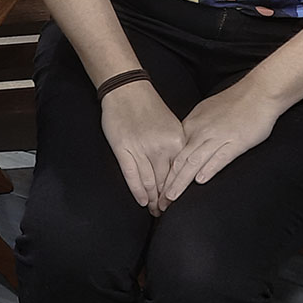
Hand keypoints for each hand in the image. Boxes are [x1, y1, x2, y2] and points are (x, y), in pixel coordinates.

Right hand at [100, 81, 185, 214]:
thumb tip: (179, 172)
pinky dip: (137, 191)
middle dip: (166, 201)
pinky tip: (141, 201)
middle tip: (165, 213)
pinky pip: (132, 175)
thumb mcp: (171, 126)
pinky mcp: (123, 148)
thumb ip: (175, 148)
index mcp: (176, 142)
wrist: (127, 89)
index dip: (178, 192)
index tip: (176, 204)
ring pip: (149, 182)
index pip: (180, 174)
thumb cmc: (149, 107)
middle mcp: (161, 147)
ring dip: (152, 200)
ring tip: (154, 211)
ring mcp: (141, 148)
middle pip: (166, 182)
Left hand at [159, 81, 281, 210]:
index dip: (163, 172)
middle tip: (159, 201)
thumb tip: (185, 142)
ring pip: (194, 161)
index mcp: (192, 125)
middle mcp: (201, 132)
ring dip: (181, 181)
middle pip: (179, 160)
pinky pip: (219, 157)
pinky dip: (208, 169)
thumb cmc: (235, 103)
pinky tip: (199, 181)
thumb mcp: (206, 112)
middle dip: (167, 183)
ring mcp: (218, 137)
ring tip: (171, 197)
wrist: (258, 93)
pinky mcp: (236, 141)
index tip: (156, 188)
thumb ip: (195, 129)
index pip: (173, 153)